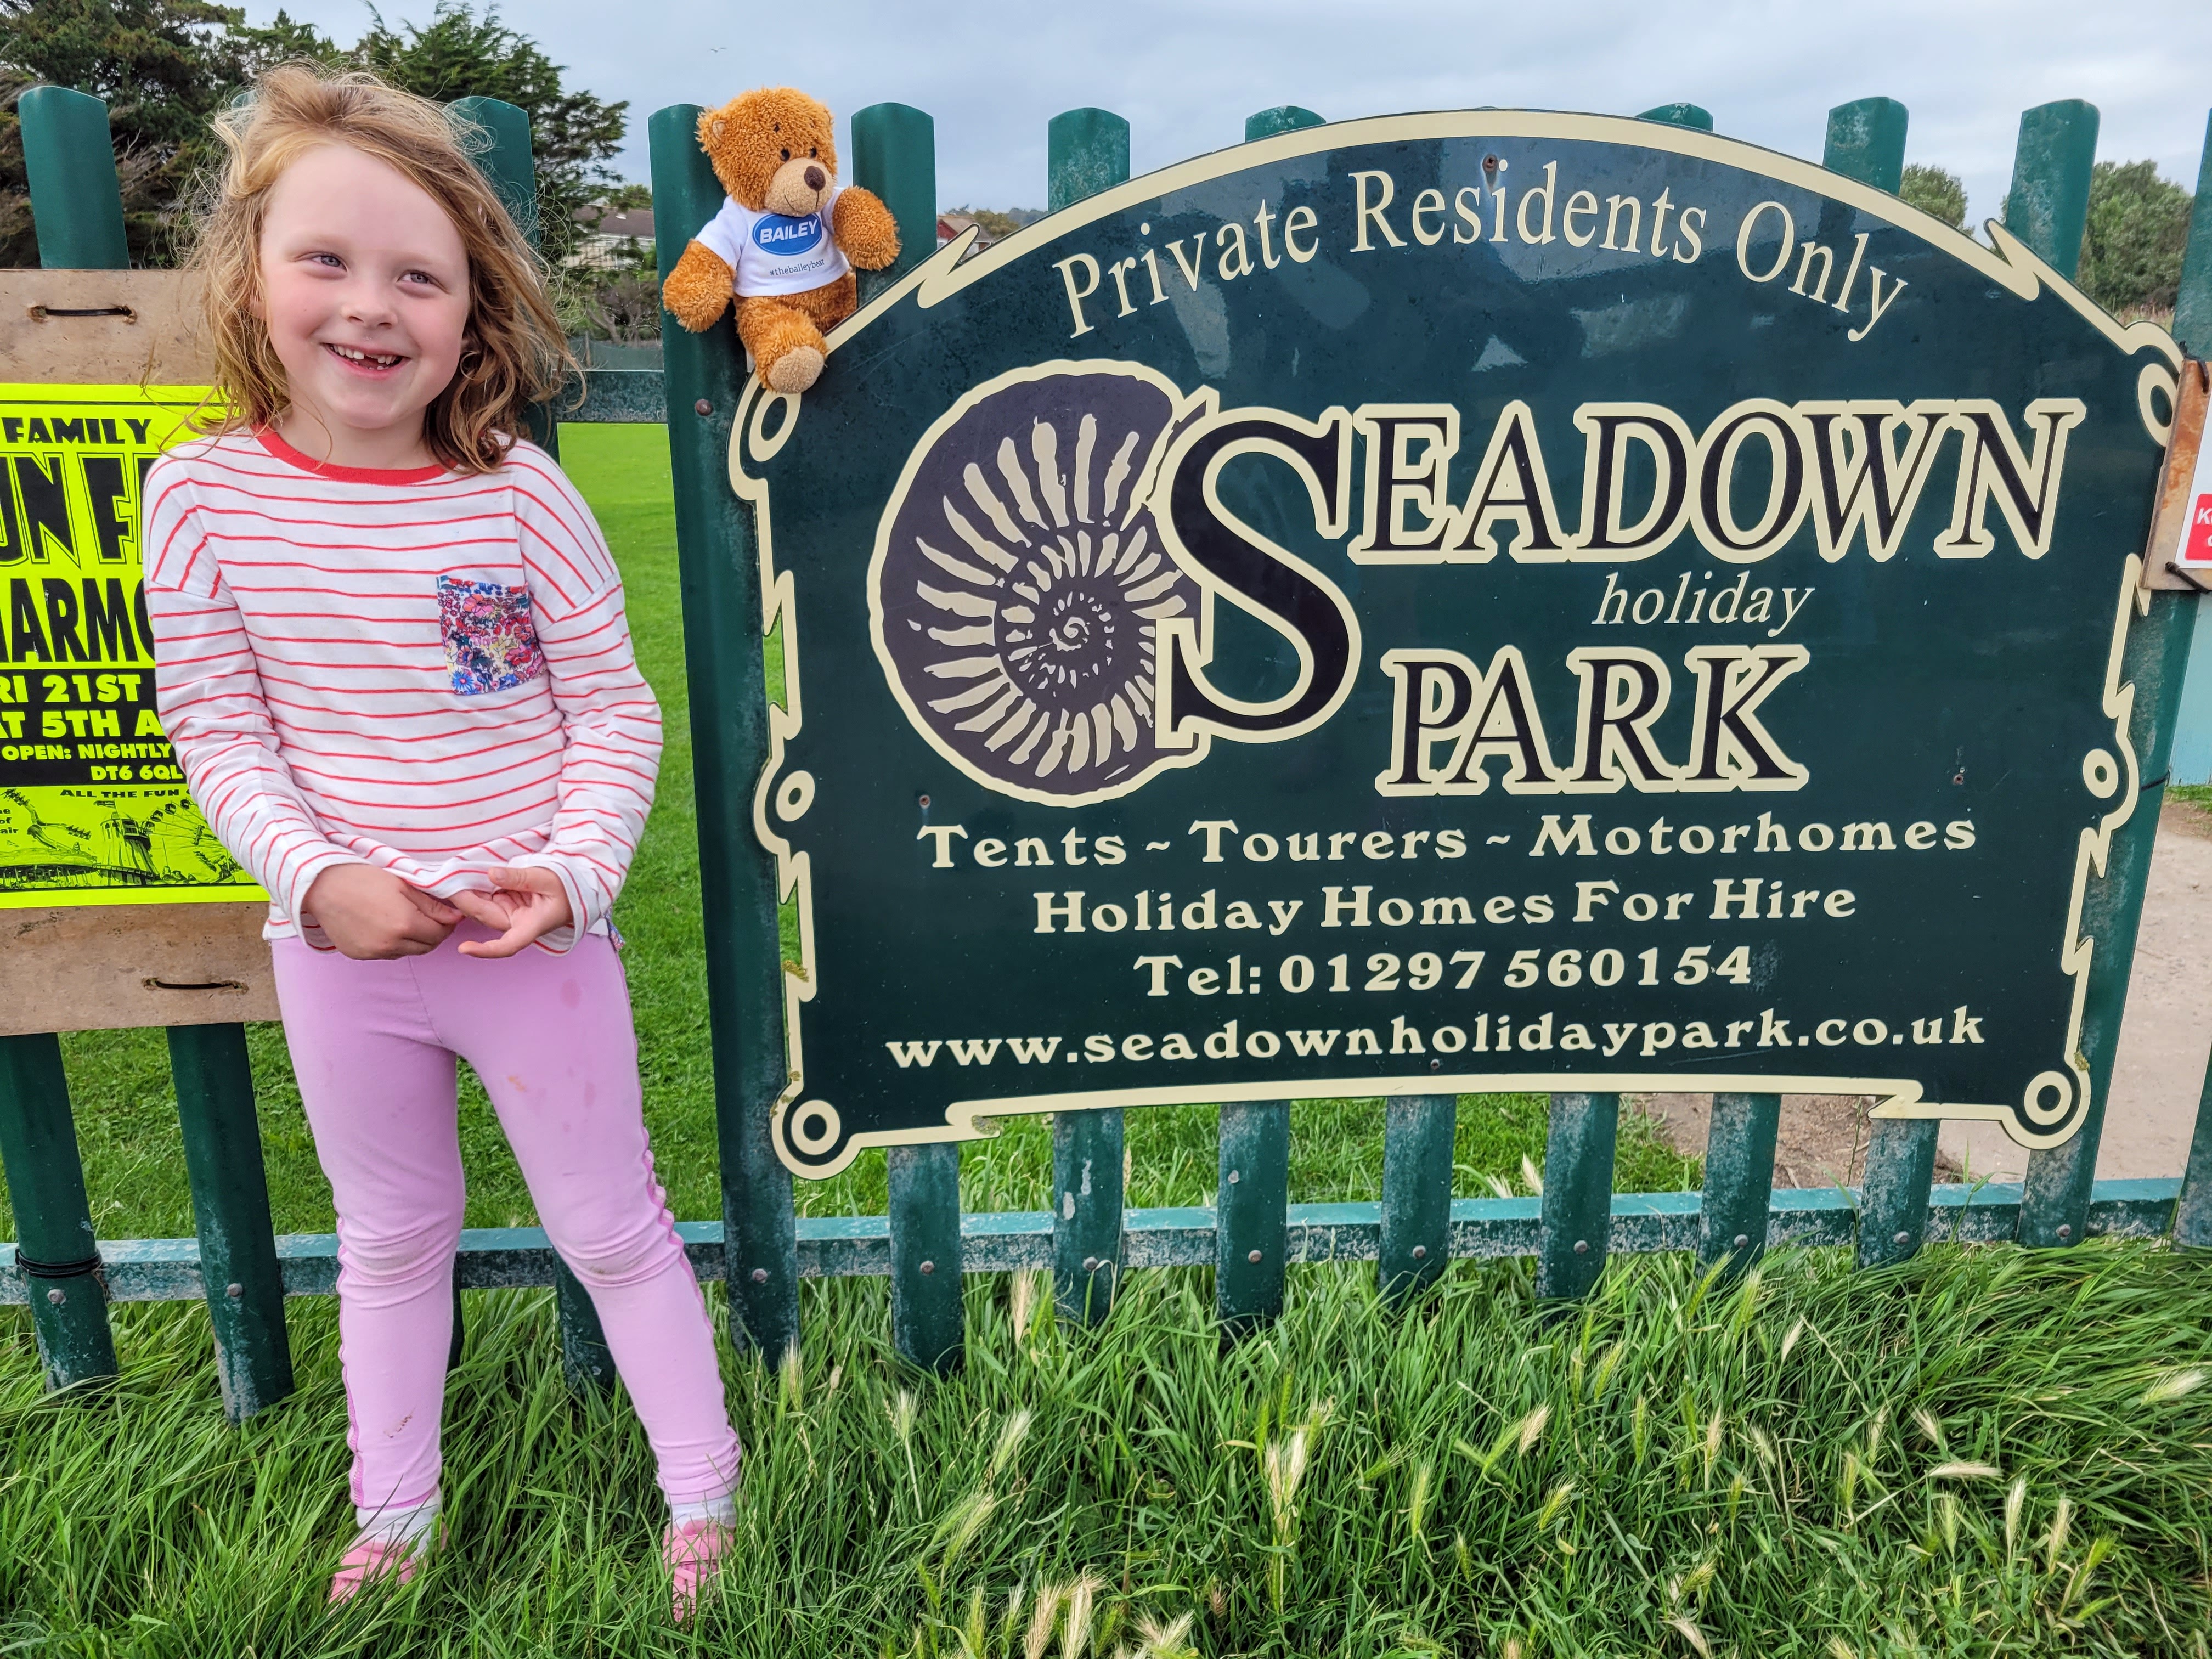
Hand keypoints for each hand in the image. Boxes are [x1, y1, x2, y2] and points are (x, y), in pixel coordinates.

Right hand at [302, 863, 463, 958]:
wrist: (321, 886)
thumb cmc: (362, 879)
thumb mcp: (403, 884)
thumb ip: (431, 904)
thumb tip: (456, 917)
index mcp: (404, 923)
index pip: (439, 933)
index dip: (447, 924)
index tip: (447, 915)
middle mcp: (389, 943)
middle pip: (427, 947)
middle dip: (435, 934)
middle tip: (431, 918)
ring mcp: (373, 952)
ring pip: (408, 952)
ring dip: (415, 941)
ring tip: (408, 920)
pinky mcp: (359, 955)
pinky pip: (387, 955)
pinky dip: (394, 945)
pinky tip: (387, 927)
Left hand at [445, 865, 574, 958]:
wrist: (575, 888)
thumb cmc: (568, 888)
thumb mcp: (548, 879)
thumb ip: (520, 878)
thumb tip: (491, 874)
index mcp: (530, 926)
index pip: (507, 946)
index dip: (485, 950)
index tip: (464, 949)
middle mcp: (515, 924)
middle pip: (485, 917)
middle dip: (465, 900)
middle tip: (452, 878)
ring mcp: (508, 914)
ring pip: (481, 907)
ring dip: (468, 893)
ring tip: (458, 874)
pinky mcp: (505, 904)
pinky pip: (485, 898)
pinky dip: (475, 888)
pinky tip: (467, 876)